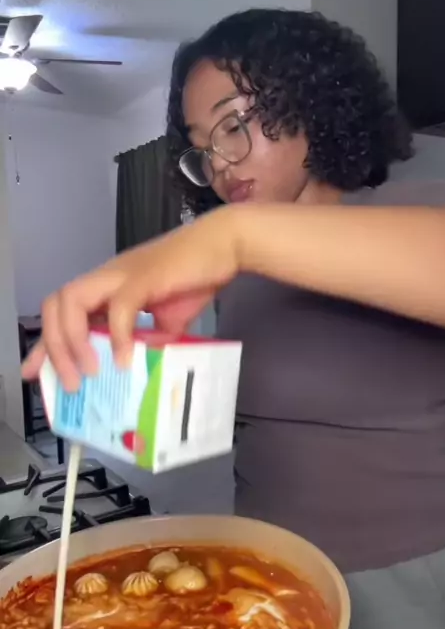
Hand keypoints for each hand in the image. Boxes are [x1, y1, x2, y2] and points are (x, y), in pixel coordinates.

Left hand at [22, 206, 239, 390]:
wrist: (225, 246)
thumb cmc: (197, 276)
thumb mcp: (169, 321)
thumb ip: (149, 340)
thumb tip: (138, 364)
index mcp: (107, 288)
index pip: (62, 312)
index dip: (45, 344)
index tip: (35, 373)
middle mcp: (105, 279)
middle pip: (56, 305)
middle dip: (54, 347)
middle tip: (68, 382)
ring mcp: (122, 275)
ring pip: (73, 301)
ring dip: (74, 341)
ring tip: (89, 373)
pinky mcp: (143, 276)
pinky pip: (119, 307)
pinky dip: (117, 335)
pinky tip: (124, 359)